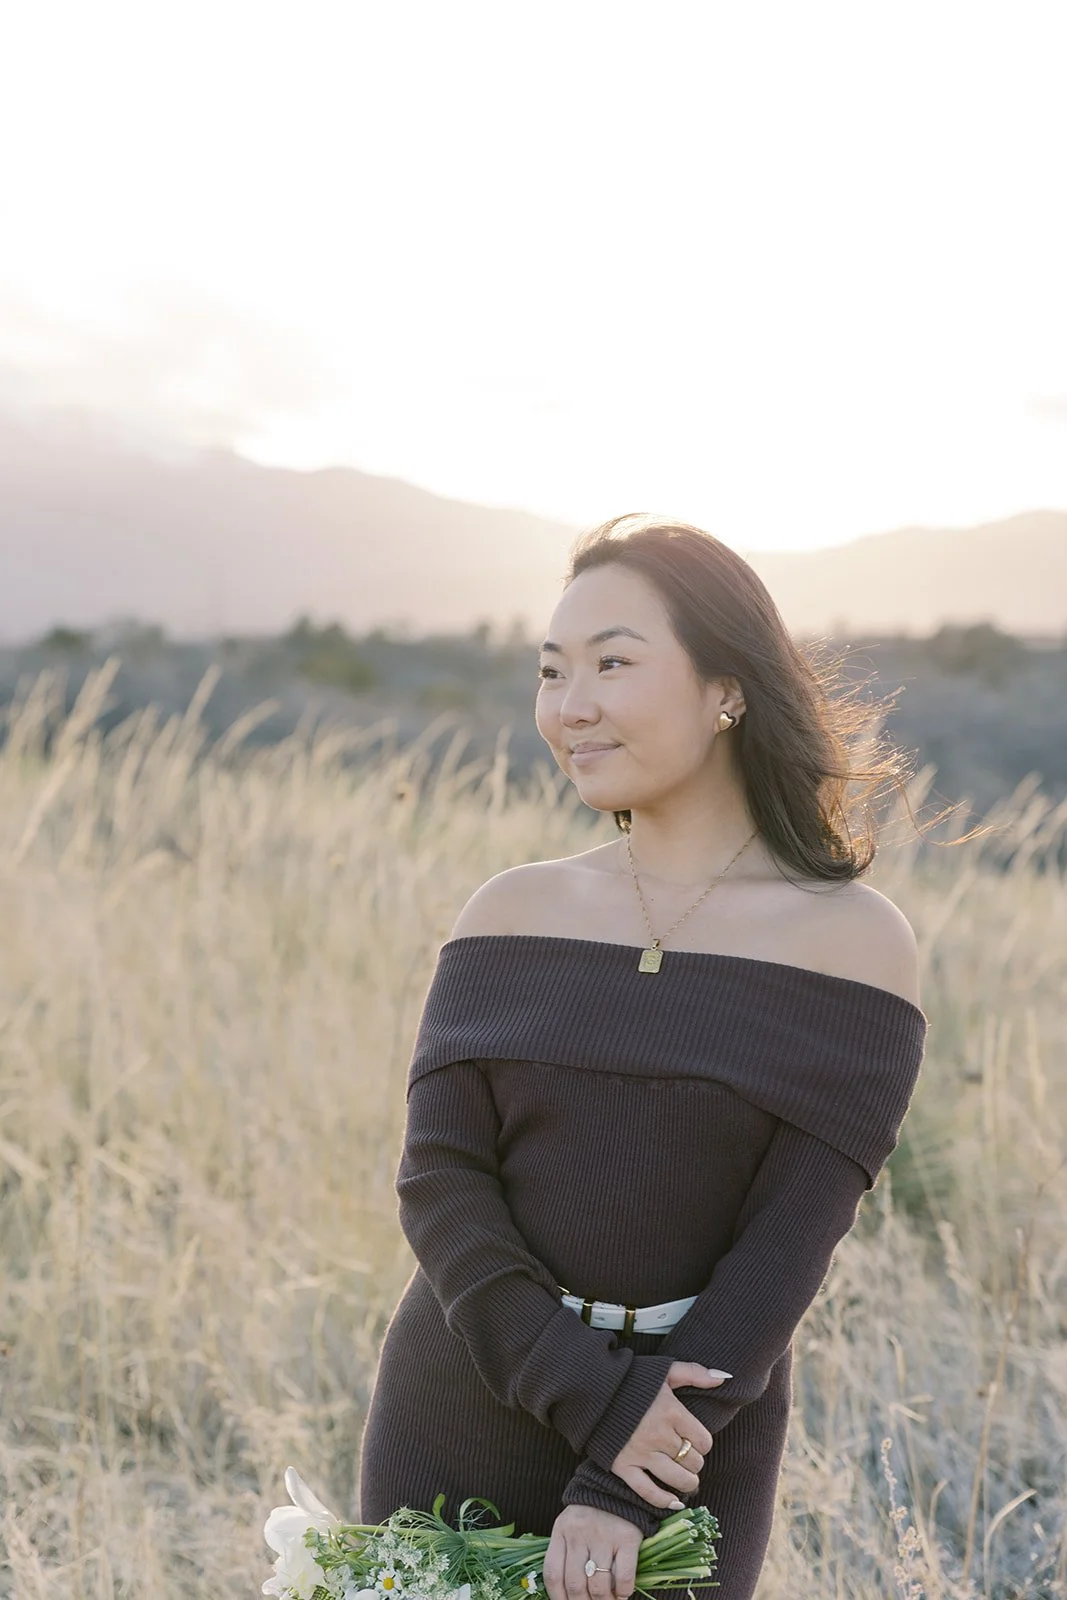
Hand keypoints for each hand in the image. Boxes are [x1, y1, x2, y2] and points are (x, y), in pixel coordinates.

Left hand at [542, 1505, 642, 1599]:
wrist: (618, 1484)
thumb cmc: (592, 1511)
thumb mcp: (570, 1525)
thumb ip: (566, 1552)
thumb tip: (567, 1592)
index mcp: (561, 1530)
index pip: (553, 1573)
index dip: (558, 1598)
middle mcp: (579, 1533)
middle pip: (575, 1584)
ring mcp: (603, 1535)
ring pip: (598, 1585)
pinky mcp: (626, 1537)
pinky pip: (623, 1576)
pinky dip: (623, 1591)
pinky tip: (623, 1593)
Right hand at [610, 1360, 725, 1508]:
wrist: (594, 1388)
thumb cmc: (633, 1379)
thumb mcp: (665, 1369)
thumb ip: (695, 1373)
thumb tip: (724, 1377)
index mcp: (672, 1412)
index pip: (703, 1441)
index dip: (703, 1443)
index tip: (695, 1440)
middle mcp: (659, 1435)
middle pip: (693, 1461)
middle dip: (694, 1461)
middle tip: (688, 1457)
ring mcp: (641, 1453)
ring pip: (677, 1479)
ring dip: (687, 1482)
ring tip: (687, 1479)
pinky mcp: (623, 1466)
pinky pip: (648, 1492)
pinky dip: (663, 1500)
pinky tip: (674, 1502)